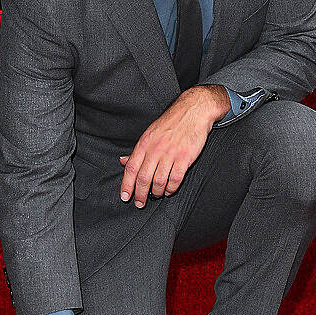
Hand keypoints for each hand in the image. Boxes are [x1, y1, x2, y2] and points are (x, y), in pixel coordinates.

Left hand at [119, 85, 228, 206]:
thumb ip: (137, 151)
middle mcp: (155, 149)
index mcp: (144, 143)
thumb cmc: (170, 123)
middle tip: (140, 203)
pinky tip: (169, 190)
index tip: (125, 196)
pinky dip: (171, 188)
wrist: (192, 111)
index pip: (131, 168)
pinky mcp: (184, 158)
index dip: (126, 185)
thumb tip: (122, 161)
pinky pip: (175, 179)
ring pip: (159, 181)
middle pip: (143, 178)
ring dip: (157, 192)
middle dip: (140, 194)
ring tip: (157, 195)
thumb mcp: (149, 134)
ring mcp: (170, 154)